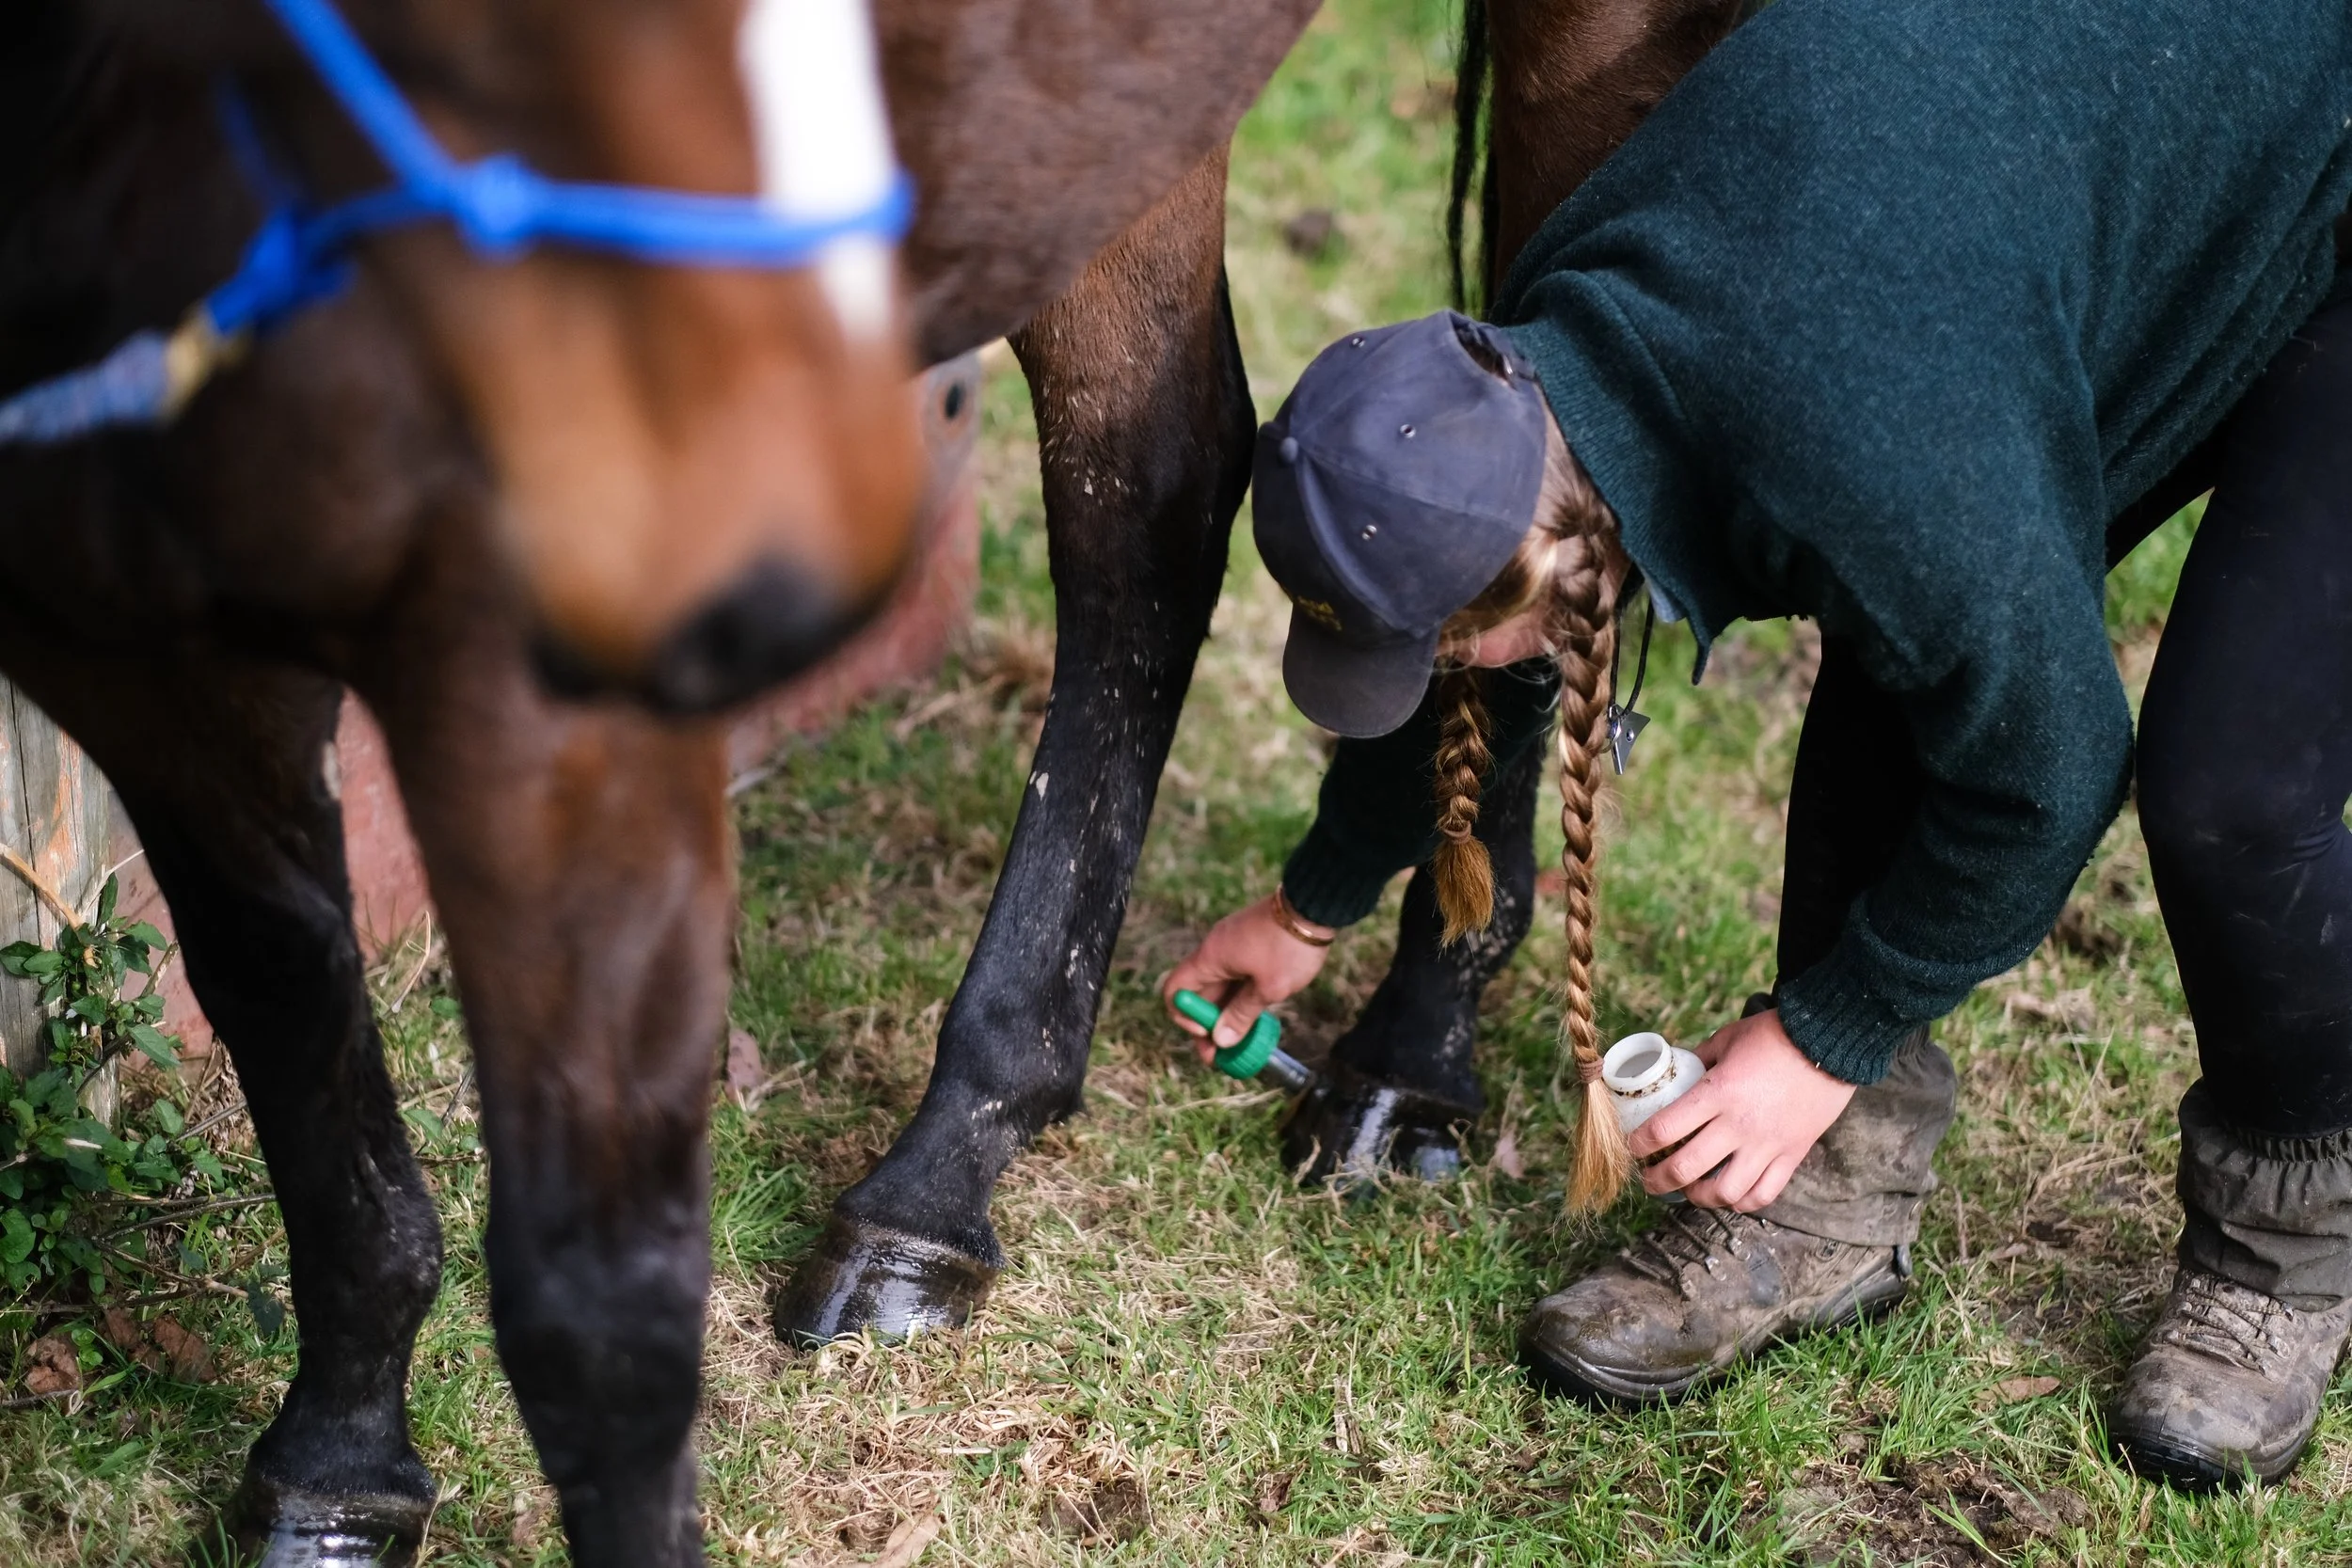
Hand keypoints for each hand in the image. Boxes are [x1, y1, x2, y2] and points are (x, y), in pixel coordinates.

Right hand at [1162, 893, 1333, 1062]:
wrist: (1313, 905)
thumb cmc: (1289, 946)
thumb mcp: (1268, 988)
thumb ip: (1242, 1015)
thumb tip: (1221, 1040)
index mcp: (1210, 958)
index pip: (1175, 991)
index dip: (1186, 1017)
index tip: (1209, 1034)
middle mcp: (1215, 950)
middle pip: (1198, 993)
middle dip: (1208, 1025)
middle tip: (1223, 1055)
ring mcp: (1232, 946)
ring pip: (1219, 986)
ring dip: (1225, 1013)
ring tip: (1242, 1040)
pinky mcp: (1249, 945)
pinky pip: (1234, 975)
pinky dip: (1239, 997)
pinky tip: (1254, 1015)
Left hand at [1626, 1008, 1855, 1210]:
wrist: (1830, 1044)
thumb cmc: (1776, 1036)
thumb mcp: (1727, 1039)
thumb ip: (1699, 1057)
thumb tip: (1675, 1067)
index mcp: (1717, 1094)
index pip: (1665, 1129)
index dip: (1640, 1143)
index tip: (1632, 1146)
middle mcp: (1739, 1126)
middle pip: (1687, 1169)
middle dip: (1657, 1180)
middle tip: (1648, 1179)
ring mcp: (1768, 1145)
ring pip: (1725, 1192)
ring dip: (1698, 1197)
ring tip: (1687, 1191)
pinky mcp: (1793, 1155)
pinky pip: (1764, 1194)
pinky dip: (1742, 1201)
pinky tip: (1729, 1195)